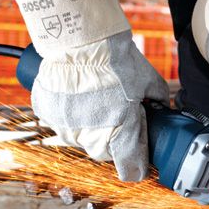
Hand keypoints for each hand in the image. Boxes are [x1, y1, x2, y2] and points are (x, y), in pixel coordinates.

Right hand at [7, 0, 168, 180]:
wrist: (81, 37)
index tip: (139, 159)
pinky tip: (76, 92)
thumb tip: (161, 108)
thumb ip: (157, 102)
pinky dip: (68, 112)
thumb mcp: (148, 82)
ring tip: (94, 96)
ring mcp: (66, 128)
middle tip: (117, 112)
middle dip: (113, 138)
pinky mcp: (47, 114)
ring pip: (81, 138)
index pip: (131, 170)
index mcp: (121, 135)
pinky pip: (60, 122)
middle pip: (105, 153)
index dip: (137, 165)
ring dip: (89, 125)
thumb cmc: (116, 60)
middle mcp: (92, 138)